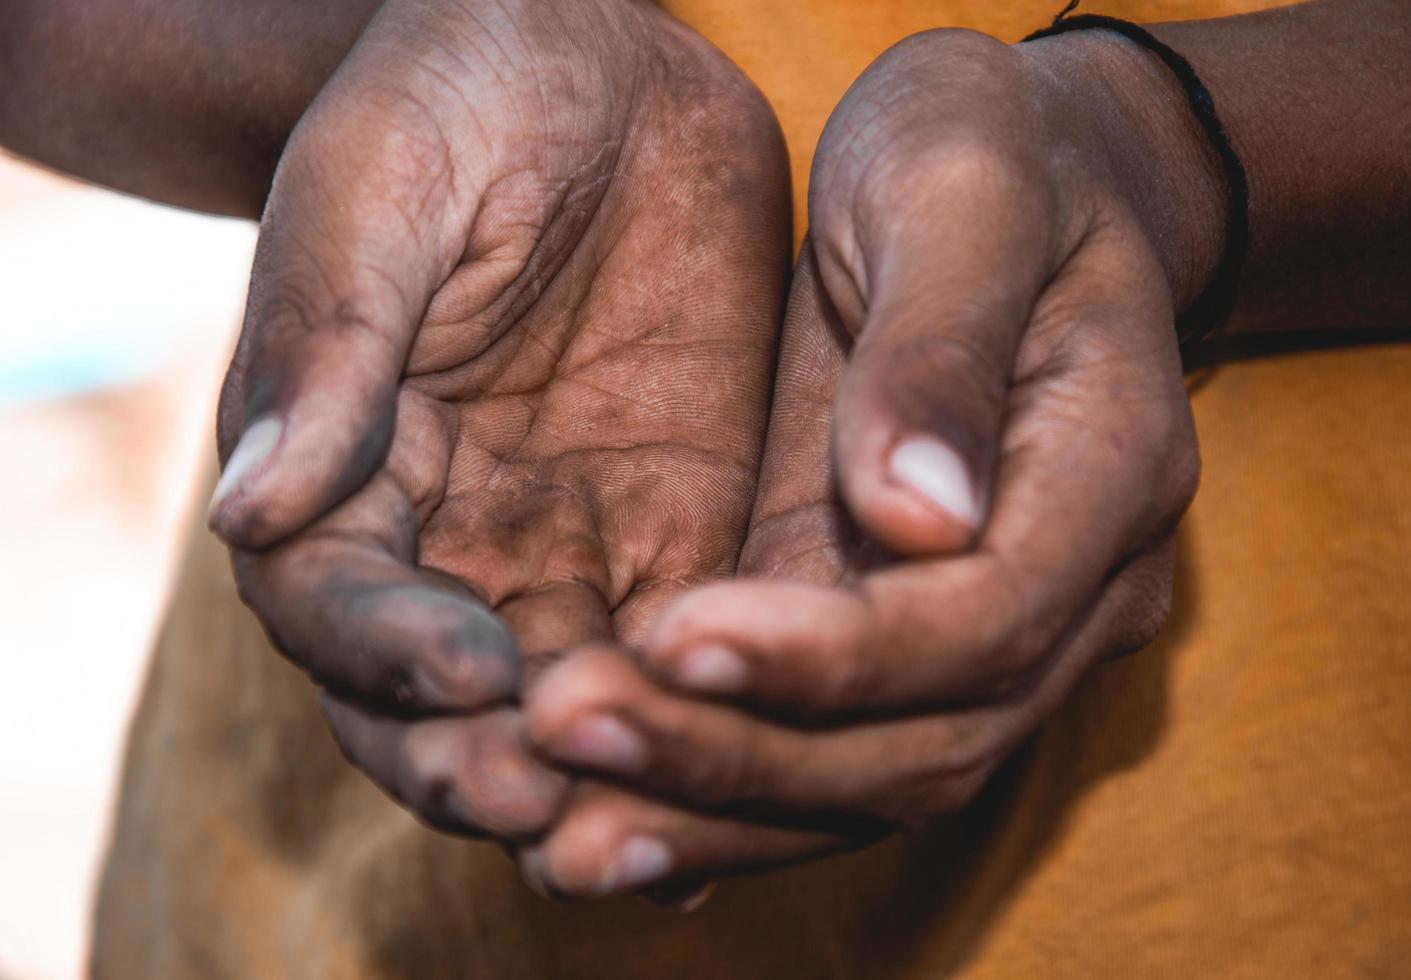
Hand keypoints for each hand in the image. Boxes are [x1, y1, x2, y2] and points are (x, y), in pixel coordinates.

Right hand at [208, 0, 788, 840]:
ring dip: (604, 765)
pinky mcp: (677, 527)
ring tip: (661, 803)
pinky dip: (706, 711)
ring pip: (566, 700)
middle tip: (551, 792)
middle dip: (481, 758)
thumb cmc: (461, 90)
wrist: (604, 60)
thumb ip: (327, 334)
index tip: (479, 673)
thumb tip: (254, 500)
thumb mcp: (384, 180)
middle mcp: (446, 525)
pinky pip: (686, 646)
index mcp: (342, 454)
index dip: (392, 652)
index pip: (333, 600)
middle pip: (435, 698)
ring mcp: (565, 536)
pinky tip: (755, 748)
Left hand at [520, 28, 1203, 893]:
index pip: (988, 615)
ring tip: (557, 830)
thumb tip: (919, 517)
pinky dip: (717, 793)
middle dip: (744, 756)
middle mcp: (1069, 587)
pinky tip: (596, 811)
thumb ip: (944, 347)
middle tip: (564, 734)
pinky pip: (822, 748)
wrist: (1012, 185)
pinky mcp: (895, 635)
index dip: (839, 652)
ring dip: (716, 810)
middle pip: (928, 739)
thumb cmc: (986, 157)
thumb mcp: (961, 194)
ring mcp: (987, 629)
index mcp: (1109, 469)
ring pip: (871, 780)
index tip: (676, 635)